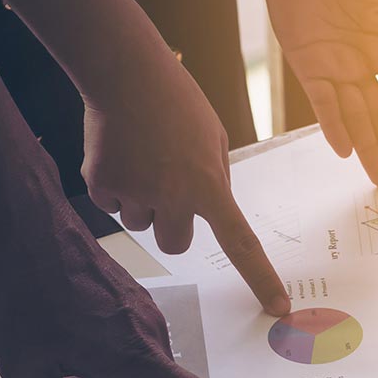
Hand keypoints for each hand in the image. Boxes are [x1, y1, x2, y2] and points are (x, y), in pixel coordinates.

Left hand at [0, 211, 277, 377]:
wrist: (29, 228)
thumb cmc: (27, 292)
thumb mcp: (24, 366)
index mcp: (134, 357)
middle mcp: (150, 335)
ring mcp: (143, 314)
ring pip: (144, 370)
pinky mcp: (132, 300)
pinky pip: (135, 344)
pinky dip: (109, 361)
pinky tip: (68, 353)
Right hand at [79, 48, 289, 315]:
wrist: (125, 71)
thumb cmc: (176, 101)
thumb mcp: (214, 138)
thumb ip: (216, 179)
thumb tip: (210, 210)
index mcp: (208, 184)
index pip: (240, 243)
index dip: (260, 277)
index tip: (277, 305)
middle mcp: (172, 195)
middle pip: (175, 243)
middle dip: (172, 225)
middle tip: (167, 189)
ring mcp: (134, 192)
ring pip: (140, 225)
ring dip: (142, 202)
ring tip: (142, 159)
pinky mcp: (100, 184)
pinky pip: (112, 205)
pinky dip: (115, 186)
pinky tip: (120, 153)